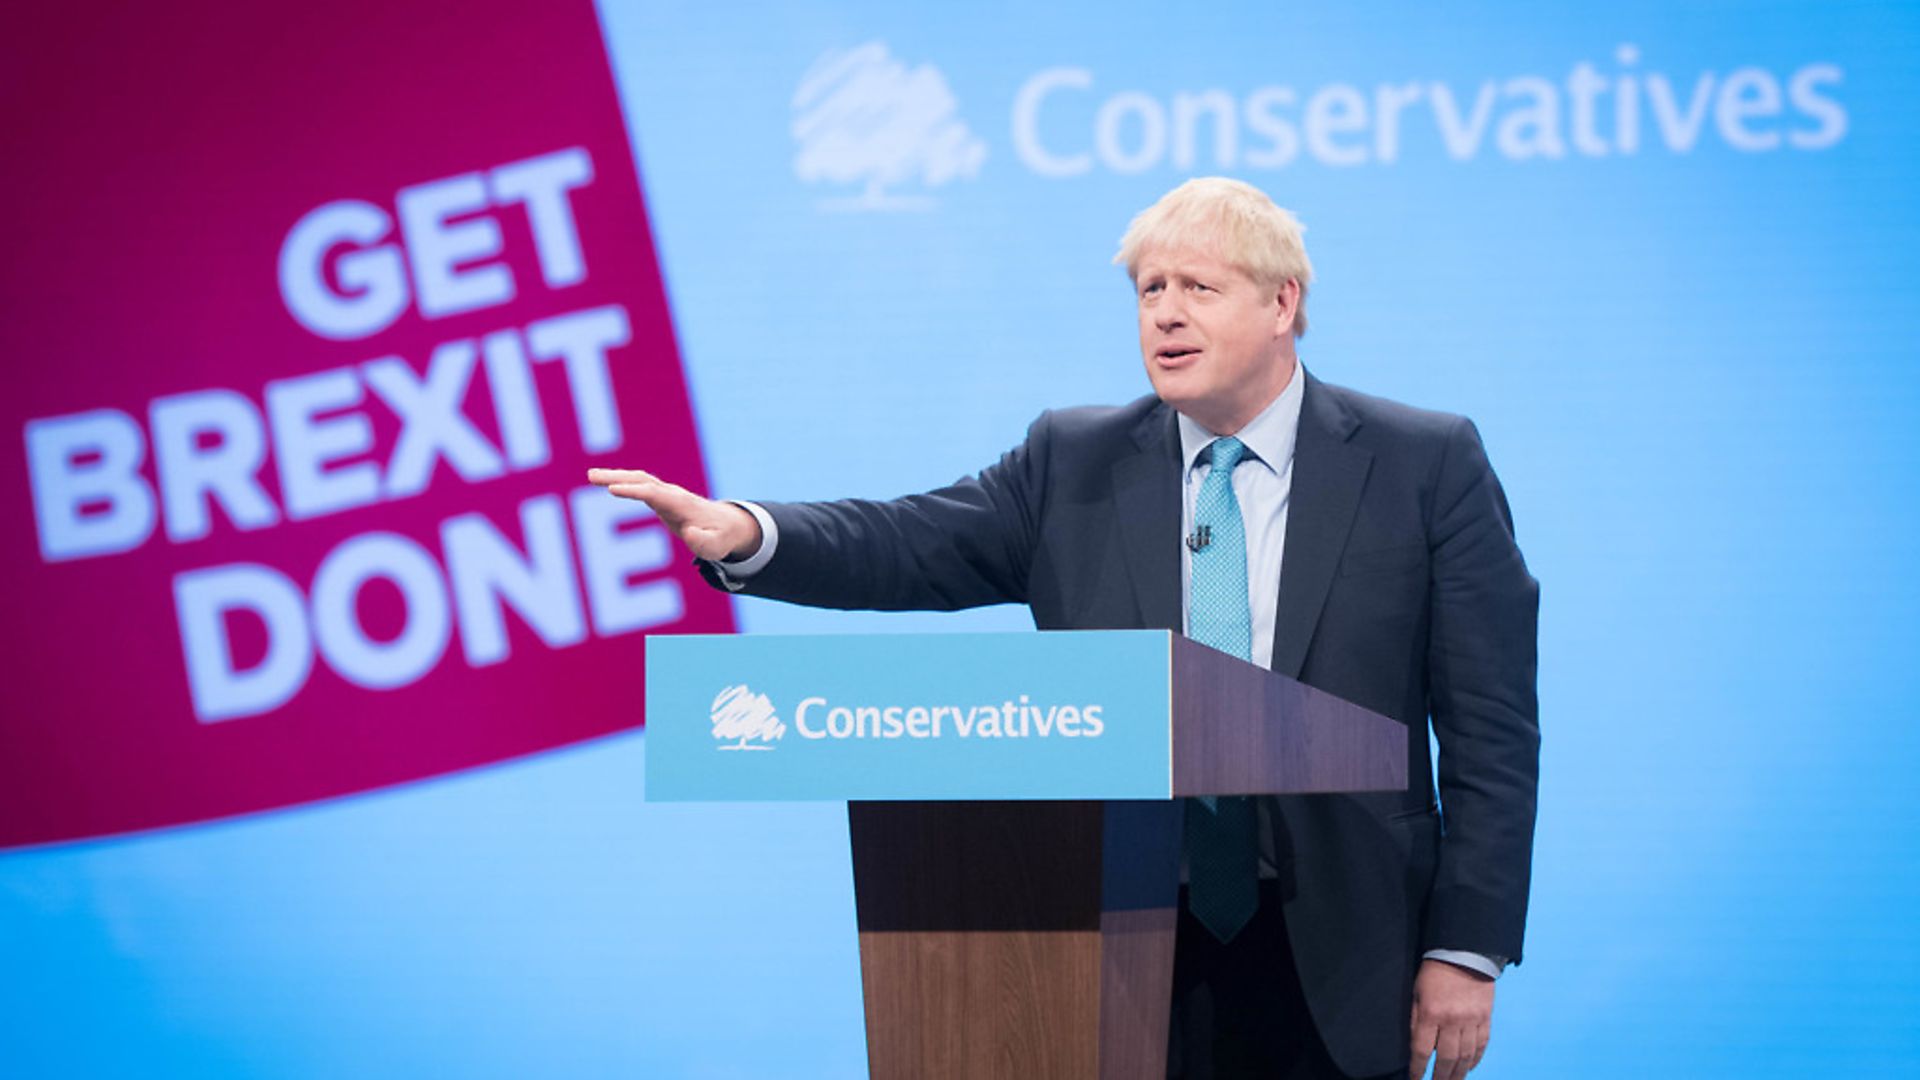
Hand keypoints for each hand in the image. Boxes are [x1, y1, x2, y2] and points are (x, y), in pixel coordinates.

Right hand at [585, 468, 761, 561]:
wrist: (728, 525)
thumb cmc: (721, 538)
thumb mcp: (717, 547)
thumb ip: (704, 542)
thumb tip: (690, 534)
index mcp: (681, 504)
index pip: (653, 494)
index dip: (633, 491)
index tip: (612, 490)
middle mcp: (672, 494)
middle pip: (642, 480)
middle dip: (618, 477)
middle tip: (591, 476)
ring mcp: (666, 494)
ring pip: (639, 479)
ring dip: (615, 476)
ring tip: (590, 475)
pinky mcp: (661, 498)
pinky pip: (639, 486)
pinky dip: (622, 482)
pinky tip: (604, 483)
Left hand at [1409, 958, 1493, 1078]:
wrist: (1465, 952)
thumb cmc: (1434, 971)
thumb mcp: (1416, 992)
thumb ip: (1416, 1019)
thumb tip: (1418, 1046)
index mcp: (1430, 1013)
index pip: (1421, 1050)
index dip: (1417, 1068)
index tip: (1414, 1079)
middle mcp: (1452, 1020)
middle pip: (1446, 1058)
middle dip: (1440, 1077)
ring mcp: (1471, 1021)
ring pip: (1465, 1056)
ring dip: (1458, 1073)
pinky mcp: (1486, 1018)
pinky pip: (1482, 1045)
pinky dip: (1475, 1059)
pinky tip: (1469, 1068)